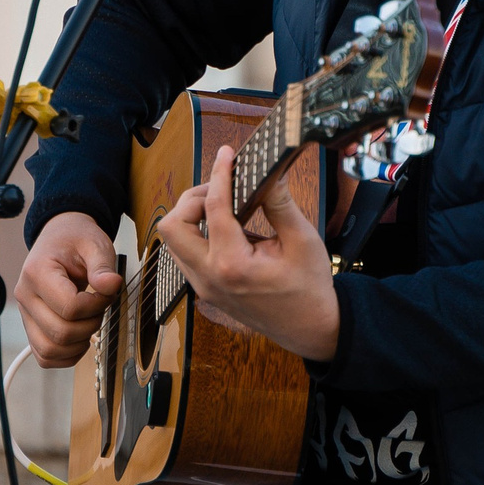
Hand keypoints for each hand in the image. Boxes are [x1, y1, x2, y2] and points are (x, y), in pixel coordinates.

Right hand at [17, 212, 123, 367]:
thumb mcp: (94, 245)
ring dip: (78, 344)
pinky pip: (44, 356)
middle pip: (60, 333)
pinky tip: (80, 337)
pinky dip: (66, 355)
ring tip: (89, 322)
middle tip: (100, 307)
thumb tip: (112, 285)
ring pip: (49, 350)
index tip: (106, 292)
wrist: (59, 239)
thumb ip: (103, 267)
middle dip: (90, 325)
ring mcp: (26, 314)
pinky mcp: (31, 328)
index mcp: (37, 272)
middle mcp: (25, 296)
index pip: (69, 307)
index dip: (96, 306)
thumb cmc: (75, 241)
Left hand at [156, 146, 339, 361]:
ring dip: (190, 217)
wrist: (311, 329)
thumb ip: (280, 203)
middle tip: (222, 188)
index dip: (219, 174)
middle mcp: (208, 277)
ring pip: (173, 241)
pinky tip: (224, 226)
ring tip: (223, 205)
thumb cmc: (309, 289)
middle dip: (192, 199)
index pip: (213, 207)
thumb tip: (268, 171)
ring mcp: (203, 286)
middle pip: (172, 226)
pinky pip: (185, 254)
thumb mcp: (302, 241)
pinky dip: (197, 233)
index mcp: (232, 265)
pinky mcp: (205, 289)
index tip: (227, 155)